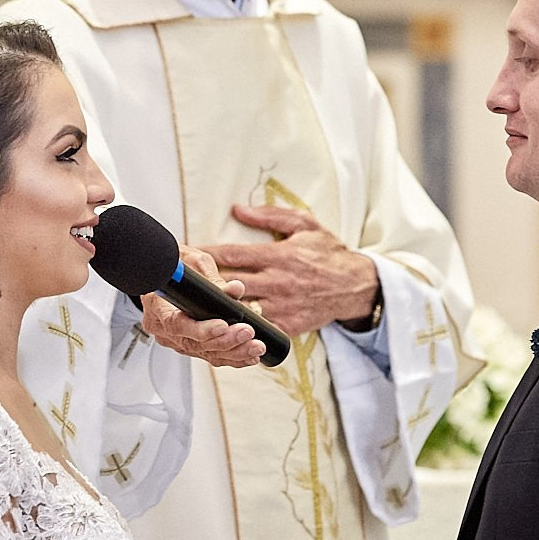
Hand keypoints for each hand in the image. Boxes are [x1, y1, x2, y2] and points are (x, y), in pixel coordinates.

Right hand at [139, 245, 267, 368]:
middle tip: (247, 332)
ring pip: (205, 353)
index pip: (177, 325)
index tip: (223, 324)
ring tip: (255, 347)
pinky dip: (232, 358)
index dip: (201, 329)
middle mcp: (164, 329)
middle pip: (194, 343)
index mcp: (158, 306)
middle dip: (225, 341)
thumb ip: (212, 279)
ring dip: (233, 353)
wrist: (163, 273)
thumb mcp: (192, 263)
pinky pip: (210, 356)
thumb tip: (235, 290)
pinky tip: (249, 356)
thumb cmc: (175, 266)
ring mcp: (176, 340)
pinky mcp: (189, 346)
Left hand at [200, 206, 378, 337]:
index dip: (205, 253)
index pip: (232, 254)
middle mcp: (277, 282)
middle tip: (182, 281)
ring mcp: (282, 306)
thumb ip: (270, 216)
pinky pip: (257, 329)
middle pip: (229, 284)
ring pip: (240, 310)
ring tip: (192, 305)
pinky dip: (239, 327)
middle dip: (204, 282)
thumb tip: (238, 210)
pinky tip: (221, 325)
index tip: (186, 252)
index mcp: (278, 256)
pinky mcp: (288, 325)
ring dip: (216, 307)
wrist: (356, 286)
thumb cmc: (329, 254)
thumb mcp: (305, 225)